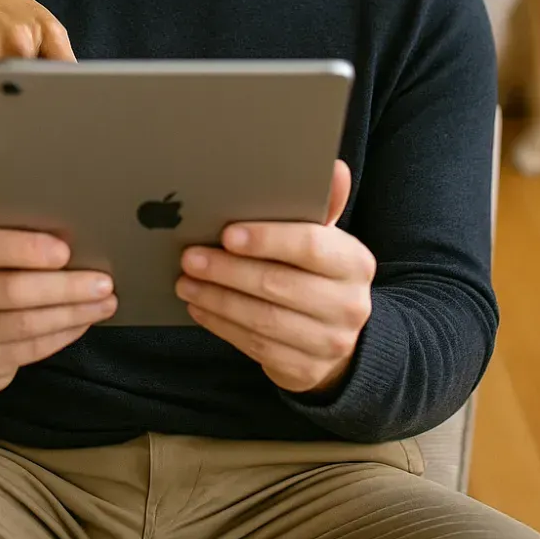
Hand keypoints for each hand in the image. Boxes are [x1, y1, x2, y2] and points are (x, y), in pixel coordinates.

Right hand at [0, 0, 73, 111]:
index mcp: (44, 30)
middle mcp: (18, 41)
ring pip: (7, 96)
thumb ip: (60, 53)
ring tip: (1, 72)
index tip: (60, 99)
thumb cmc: (4, 7)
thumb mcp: (43, 20)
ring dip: (7, 95)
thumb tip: (74, 89)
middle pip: (34, 89)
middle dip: (32, 92)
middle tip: (24, 81)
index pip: (64, 74)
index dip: (64, 91)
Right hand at [0, 164, 116, 394]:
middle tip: (102, 281)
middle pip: (8, 290)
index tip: (65, 251)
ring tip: (105, 300)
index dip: (23, 248)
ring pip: (22, 325)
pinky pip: (27, 350)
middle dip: (62, 286)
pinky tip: (85, 321)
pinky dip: (62, 335)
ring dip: (71, 312)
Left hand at [176, 161, 373, 393]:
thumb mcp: (327, 240)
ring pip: (262, 320)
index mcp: (354, 263)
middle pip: (278, 285)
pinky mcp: (304, 371)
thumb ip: (323, 206)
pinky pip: (255, 346)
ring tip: (185, 281)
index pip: (311, 246)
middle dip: (228, 270)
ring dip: (217, 299)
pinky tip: (200, 307)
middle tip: (190, 257)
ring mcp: (328, 343)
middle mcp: (348, 305)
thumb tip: (333, 167)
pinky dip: (222, 325)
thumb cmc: (321, 275)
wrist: (341, 339)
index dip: (267, 239)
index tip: (227, 234)